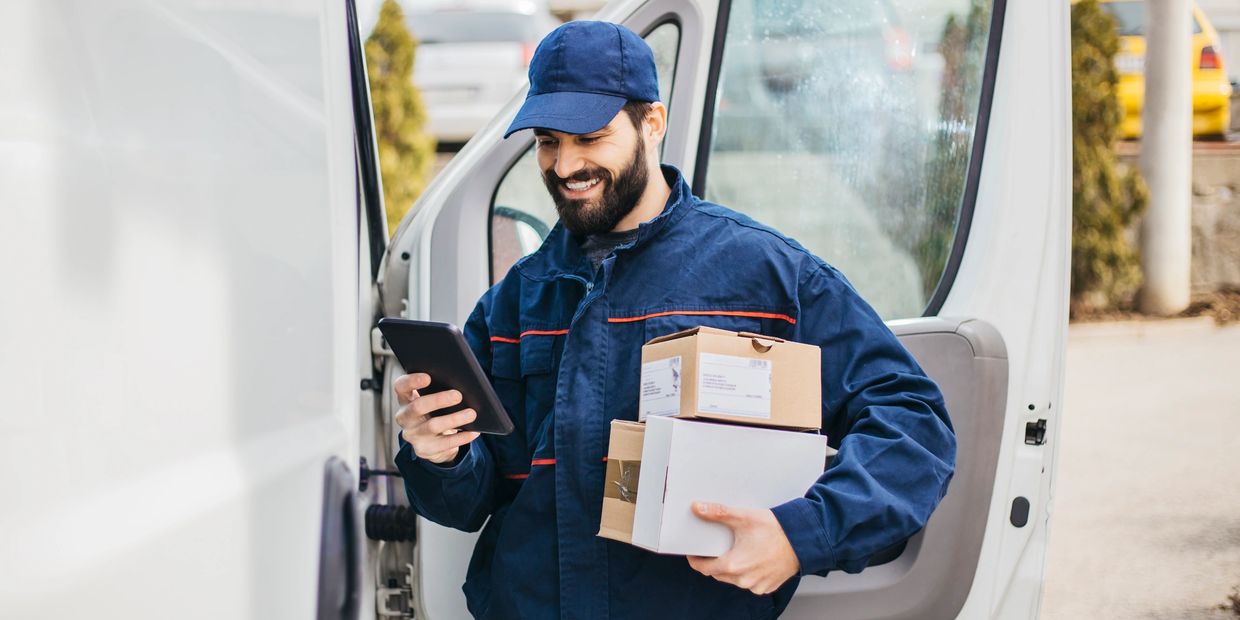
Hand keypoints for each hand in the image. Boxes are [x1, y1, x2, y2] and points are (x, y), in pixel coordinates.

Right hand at [393, 373, 480, 463]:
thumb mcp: (433, 400)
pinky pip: (444, 444)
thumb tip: (461, 384)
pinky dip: (460, 438)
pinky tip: (473, 432)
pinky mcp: (423, 450)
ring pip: (432, 426)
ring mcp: (412, 435)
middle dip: (438, 400)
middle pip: (417, 406)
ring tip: (471, 414)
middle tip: (458, 395)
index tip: (428, 377)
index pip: (401, 386)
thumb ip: (439, 389)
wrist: (434, 441)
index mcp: (405, 399)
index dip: (411, 381)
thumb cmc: (436, 412)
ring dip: (454, 419)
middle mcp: (404, 417)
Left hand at [685, 502, 799, 594]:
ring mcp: (756, 586)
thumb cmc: (775, 529)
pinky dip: (747, 573)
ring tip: (737, 550)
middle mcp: (744, 580)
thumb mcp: (743, 517)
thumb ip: (718, 513)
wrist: (803, 540)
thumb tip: (698, 508)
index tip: (694, 553)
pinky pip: (750, 583)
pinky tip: (753, 559)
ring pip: (734, 580)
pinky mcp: (767, 587)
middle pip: (718, 574)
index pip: (703, 568)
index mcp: (734, 565)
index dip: (696, 560)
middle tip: (717, 547)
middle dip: (714, 562)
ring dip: (731, 568)